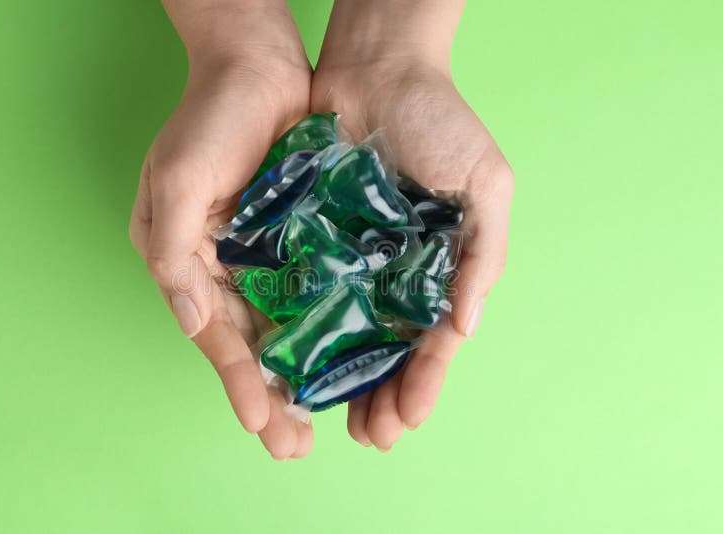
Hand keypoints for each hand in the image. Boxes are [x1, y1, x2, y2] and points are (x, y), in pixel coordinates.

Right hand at [129, 1, 314, 458]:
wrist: (257, 65)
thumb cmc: (209, 119)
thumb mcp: (176, 181)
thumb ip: (174, 254)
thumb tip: (188, 321)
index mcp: (185, 260)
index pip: (212, 333)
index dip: (236, 379)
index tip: (260, 422)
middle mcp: (221, 266)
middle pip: (247, 343)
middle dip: (269, 395)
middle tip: (295, 445)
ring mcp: (261, 254)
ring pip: (281, 327)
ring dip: (298, 375)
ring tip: (320, 423)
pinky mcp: (297, 238)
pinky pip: (309, 291)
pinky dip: (321, 328)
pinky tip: (342, 360)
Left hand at [312, 0, 513, 449]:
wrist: (377, 69)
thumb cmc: (440, 123)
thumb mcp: (485, 184)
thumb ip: (482, 254)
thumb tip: (464, 325)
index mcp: (438, 269)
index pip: (432, 341)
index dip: (423, 382)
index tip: (406, 419)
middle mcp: (393, 274)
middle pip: (386, 350)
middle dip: (380, 397)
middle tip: (368, 436)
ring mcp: (351, 260)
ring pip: (344, 335)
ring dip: (339, 380)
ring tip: (325, 419)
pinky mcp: (311, 240)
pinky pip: (304, 292)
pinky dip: (300, 330)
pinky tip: (291, 363)